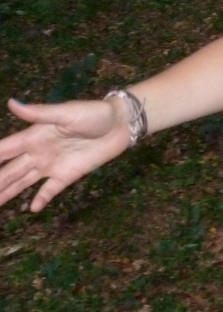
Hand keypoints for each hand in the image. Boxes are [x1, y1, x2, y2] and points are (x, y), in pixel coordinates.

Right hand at [0, 97, 132, 211]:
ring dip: (7, 194)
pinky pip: (50, 190)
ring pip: (22, 183)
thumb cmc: (93, 114)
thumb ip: (38, 112)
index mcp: (33, 136)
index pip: (2, 151)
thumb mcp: (66, 112)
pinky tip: (31, 209)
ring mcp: (52, 165)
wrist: (121, 124)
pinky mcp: (68, 175)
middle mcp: (37, 152)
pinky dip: (41, 199)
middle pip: (8, 171)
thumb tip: (11, 103)